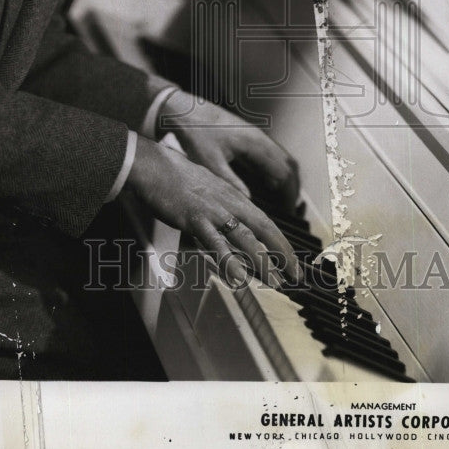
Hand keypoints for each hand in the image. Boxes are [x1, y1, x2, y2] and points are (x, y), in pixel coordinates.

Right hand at [126, 136, 301, 287]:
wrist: (154, 166)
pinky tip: (238, 276)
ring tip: (274, 282)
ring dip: (262, 262)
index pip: (266, 221)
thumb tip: (227, 228)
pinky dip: (229, 261)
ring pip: (245, 238)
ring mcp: (214, 211)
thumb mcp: (207, 190)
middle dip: (283, 254)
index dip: (281, 242)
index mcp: (234, 196)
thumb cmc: (175, 178)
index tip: (291, 260)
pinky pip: (216, 243)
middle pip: (265, 229)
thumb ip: (220, 208)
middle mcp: (230, 202)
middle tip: (294, 275)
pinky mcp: (196, 219)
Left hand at [158, 89, 300, 209]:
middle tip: (290, 209)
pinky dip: (276, 170)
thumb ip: (231, 182)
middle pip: (288, 165)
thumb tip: (249, 202)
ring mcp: (256, 135)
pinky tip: (268, 183)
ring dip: (286, 179)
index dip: (289, 194)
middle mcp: (260, 138)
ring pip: (282, 159)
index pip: (283, 172)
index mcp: (255, 144)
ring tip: (283, 200)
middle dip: (292, 188)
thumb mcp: (211, 162)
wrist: (185, 110)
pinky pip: (272, 154)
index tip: (289, 211)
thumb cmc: (195, 132)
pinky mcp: (249, 136)